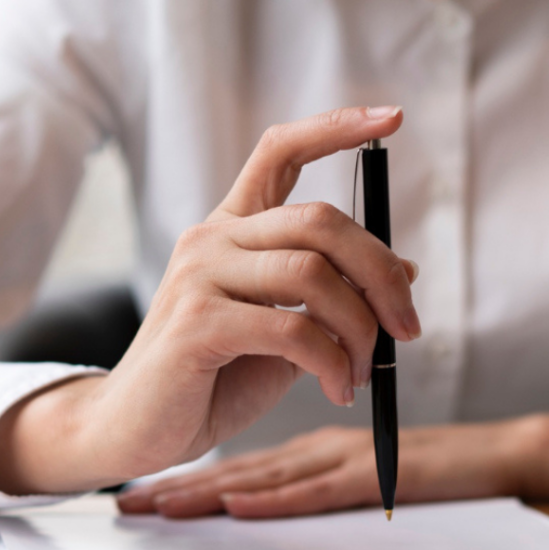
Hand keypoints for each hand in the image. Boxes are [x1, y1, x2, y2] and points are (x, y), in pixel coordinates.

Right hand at [0, 106, 419, 495]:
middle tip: (408, 328)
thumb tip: (408, 271)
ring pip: (312, 274)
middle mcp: (213, 239)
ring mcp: (199, 276)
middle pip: (320, 220)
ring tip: (363, 374)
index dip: (335, 128)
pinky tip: (338, 390)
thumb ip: (334, 299)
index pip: (280, 153)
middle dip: (381, 274)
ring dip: (359, 330)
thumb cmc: (213, 382)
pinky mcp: (196, 323)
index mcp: (232, 231)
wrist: (140, 430)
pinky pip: (292, 330)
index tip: (392, 118)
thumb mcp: (287, 335)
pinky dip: (332, 363)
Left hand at [117, 412, 548, 518]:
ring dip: (211, 492)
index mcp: (316, 445)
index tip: (146, 491)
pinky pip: (318, 488)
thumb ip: (330, 467)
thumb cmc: (436, 462)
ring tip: (161, 507)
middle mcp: (320, 449)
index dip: (192, 473)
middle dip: (181, 484)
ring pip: (266, 475)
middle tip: (128, 503)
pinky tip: (239, 504)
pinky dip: (277, 496)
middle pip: (241, 468)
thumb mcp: (372, 461)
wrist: (497, 454)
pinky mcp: (374, 475)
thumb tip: (278, 487)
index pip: (244, 458)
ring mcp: (344, 460)